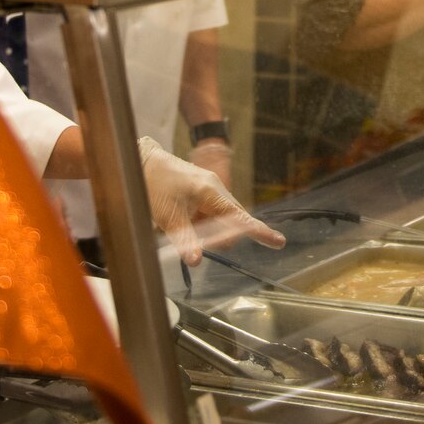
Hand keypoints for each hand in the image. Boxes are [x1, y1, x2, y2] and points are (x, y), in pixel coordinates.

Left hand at [138, 137, 284, 265]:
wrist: (144, 162)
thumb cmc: (154, 185)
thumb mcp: (167, 216)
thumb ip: (184, 240)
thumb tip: (197, 261)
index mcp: (211, 192)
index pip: (240, 218)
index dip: (260, 232)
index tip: (279, 242)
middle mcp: (216, 189)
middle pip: (233, 221)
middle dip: (223, 237)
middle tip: (198, 242)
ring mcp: (212, 188)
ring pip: (222, 219)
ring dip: (209, 230)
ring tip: (182, 223)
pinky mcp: (205, 191)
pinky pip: (213, 213)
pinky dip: (203, 223)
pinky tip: (184, 218)